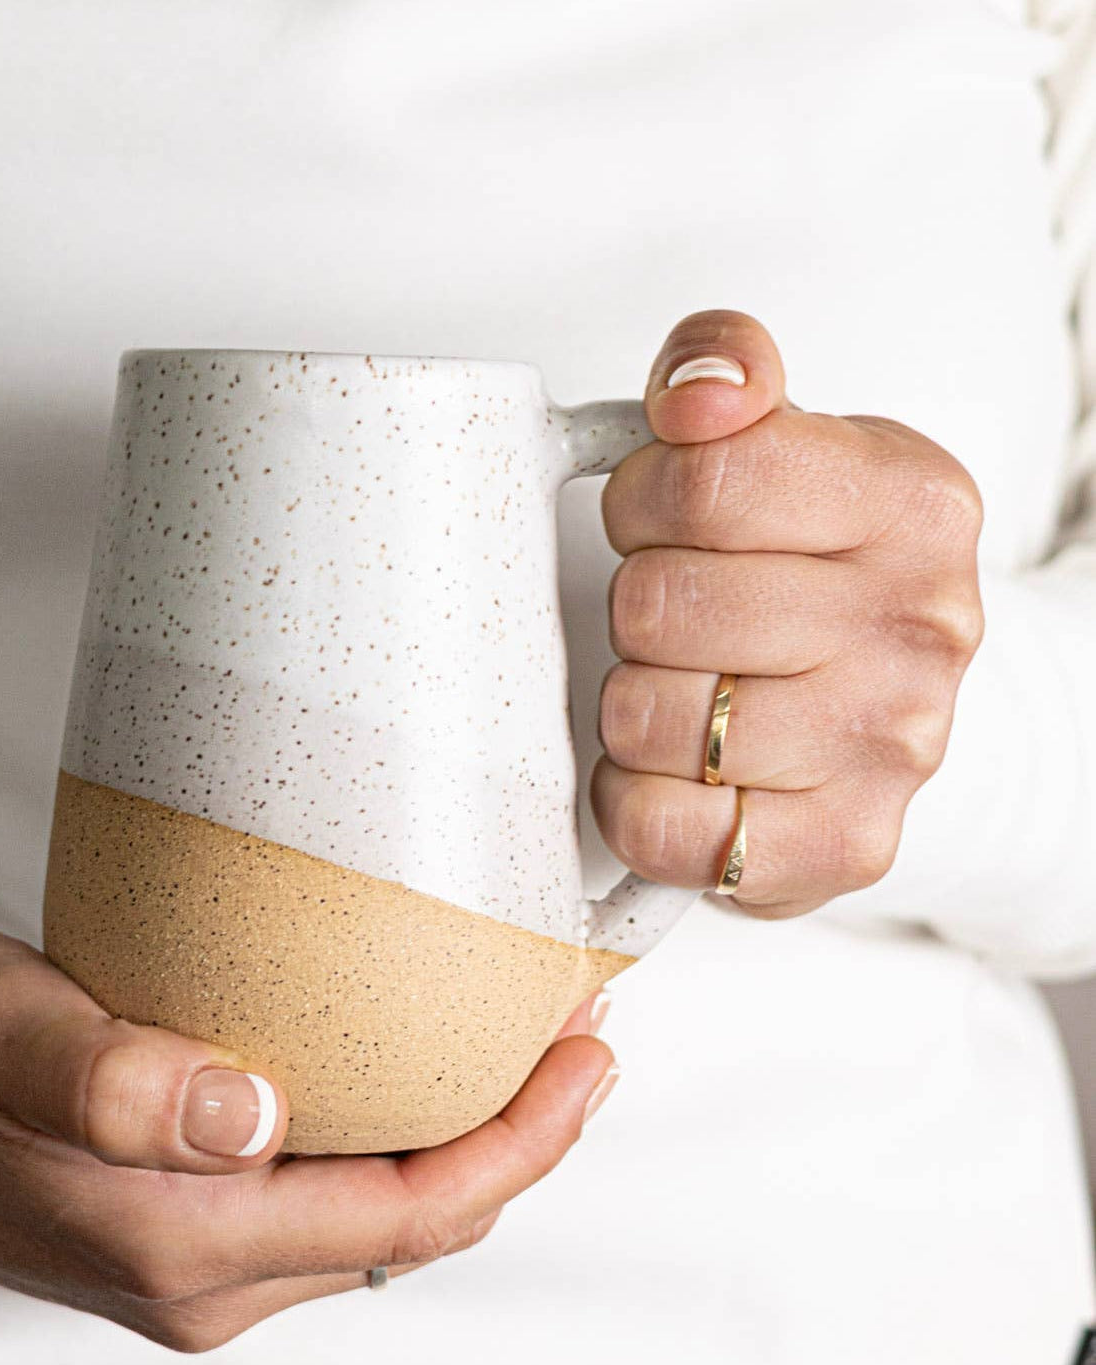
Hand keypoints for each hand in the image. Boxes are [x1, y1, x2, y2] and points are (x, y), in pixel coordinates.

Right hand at [0, 922, 613, 1350]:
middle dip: (515, 1138)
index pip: (410, 1214)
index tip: (585, 1058)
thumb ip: (116, 1084)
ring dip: (460, 1133)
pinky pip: (325, 1184)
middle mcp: (205, 1270)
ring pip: (376, 1207)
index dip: (519, 1145)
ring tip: (514, 1039)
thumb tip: (244, 1112)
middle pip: (415, 1220)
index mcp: (185, 1244)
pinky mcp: (181, 1207)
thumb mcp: (4, 1036)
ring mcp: (195, 1251)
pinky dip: (391, 1130)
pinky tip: (404, 1061)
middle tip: (575, 1034)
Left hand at [593, 310, 983, 917]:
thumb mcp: (784, 441)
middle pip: (659, 603)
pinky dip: (633, 797)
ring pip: (645, 717)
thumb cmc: (815, 566)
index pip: (705, 479)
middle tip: (674, 607)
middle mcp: (921, 628)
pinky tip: (673, 765)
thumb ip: (725, 368)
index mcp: (912, 503)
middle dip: (635, 601)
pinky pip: (661, 827)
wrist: (891, 694)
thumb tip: (701, 386)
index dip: (642, 497)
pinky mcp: (841, 846)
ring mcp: (890, 748)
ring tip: (683, 682)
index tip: (659, 514)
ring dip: (631, 698)